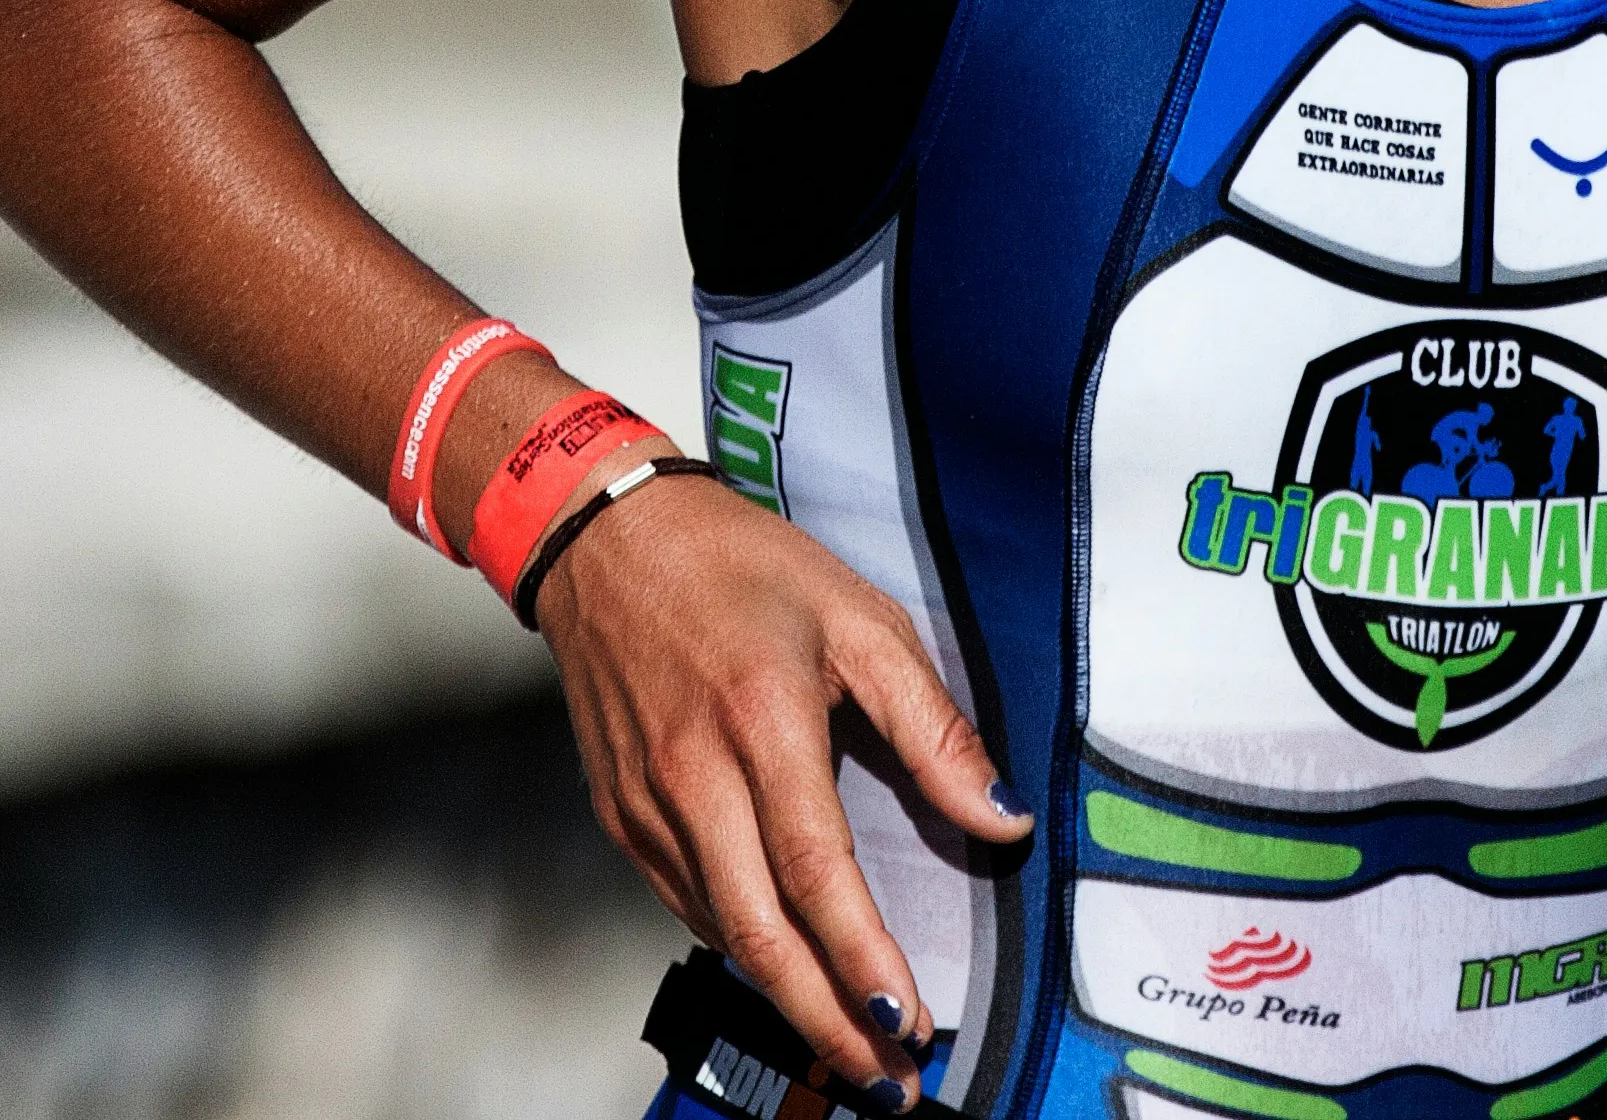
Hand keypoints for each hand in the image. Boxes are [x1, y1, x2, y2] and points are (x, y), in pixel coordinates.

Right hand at [535, 472, 1034, 1101]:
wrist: (607, 541)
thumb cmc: (743, 569)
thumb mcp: (861, 619)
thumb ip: (933, 725)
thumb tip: (999, 816)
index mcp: (761, 719)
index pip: (816, 869)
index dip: (861, 955)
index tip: (910, 1017)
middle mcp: (693, 775)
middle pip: (760, 931)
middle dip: (828, 1020)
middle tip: (888, 1081)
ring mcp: (646, 803)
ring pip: (720, 931)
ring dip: (787, 1002)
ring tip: (853, 1050)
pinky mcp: (621, 816)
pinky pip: (687, 903)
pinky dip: (740, 949)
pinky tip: (786, 973)